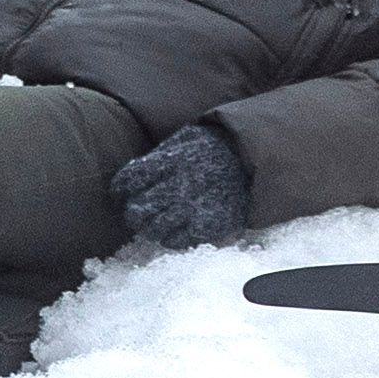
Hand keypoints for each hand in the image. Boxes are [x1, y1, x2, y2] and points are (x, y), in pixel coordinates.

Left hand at [107, 122, 252, 254]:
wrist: (259, 160)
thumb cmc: (218, 146)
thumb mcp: (189, 137)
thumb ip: (163, 152)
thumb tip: (136, 169)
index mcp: (172, 160)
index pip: (131, 179)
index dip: (119, 188)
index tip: (119, 193)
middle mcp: (181, 185)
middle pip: (139, 208)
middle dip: (132, 213)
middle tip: (134, 213)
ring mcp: (195, 207)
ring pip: (155, 228)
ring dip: (148, 228)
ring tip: (149, 225)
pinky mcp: (210, 225)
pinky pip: (179, 240)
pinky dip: (170, 238)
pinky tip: (171, 231)